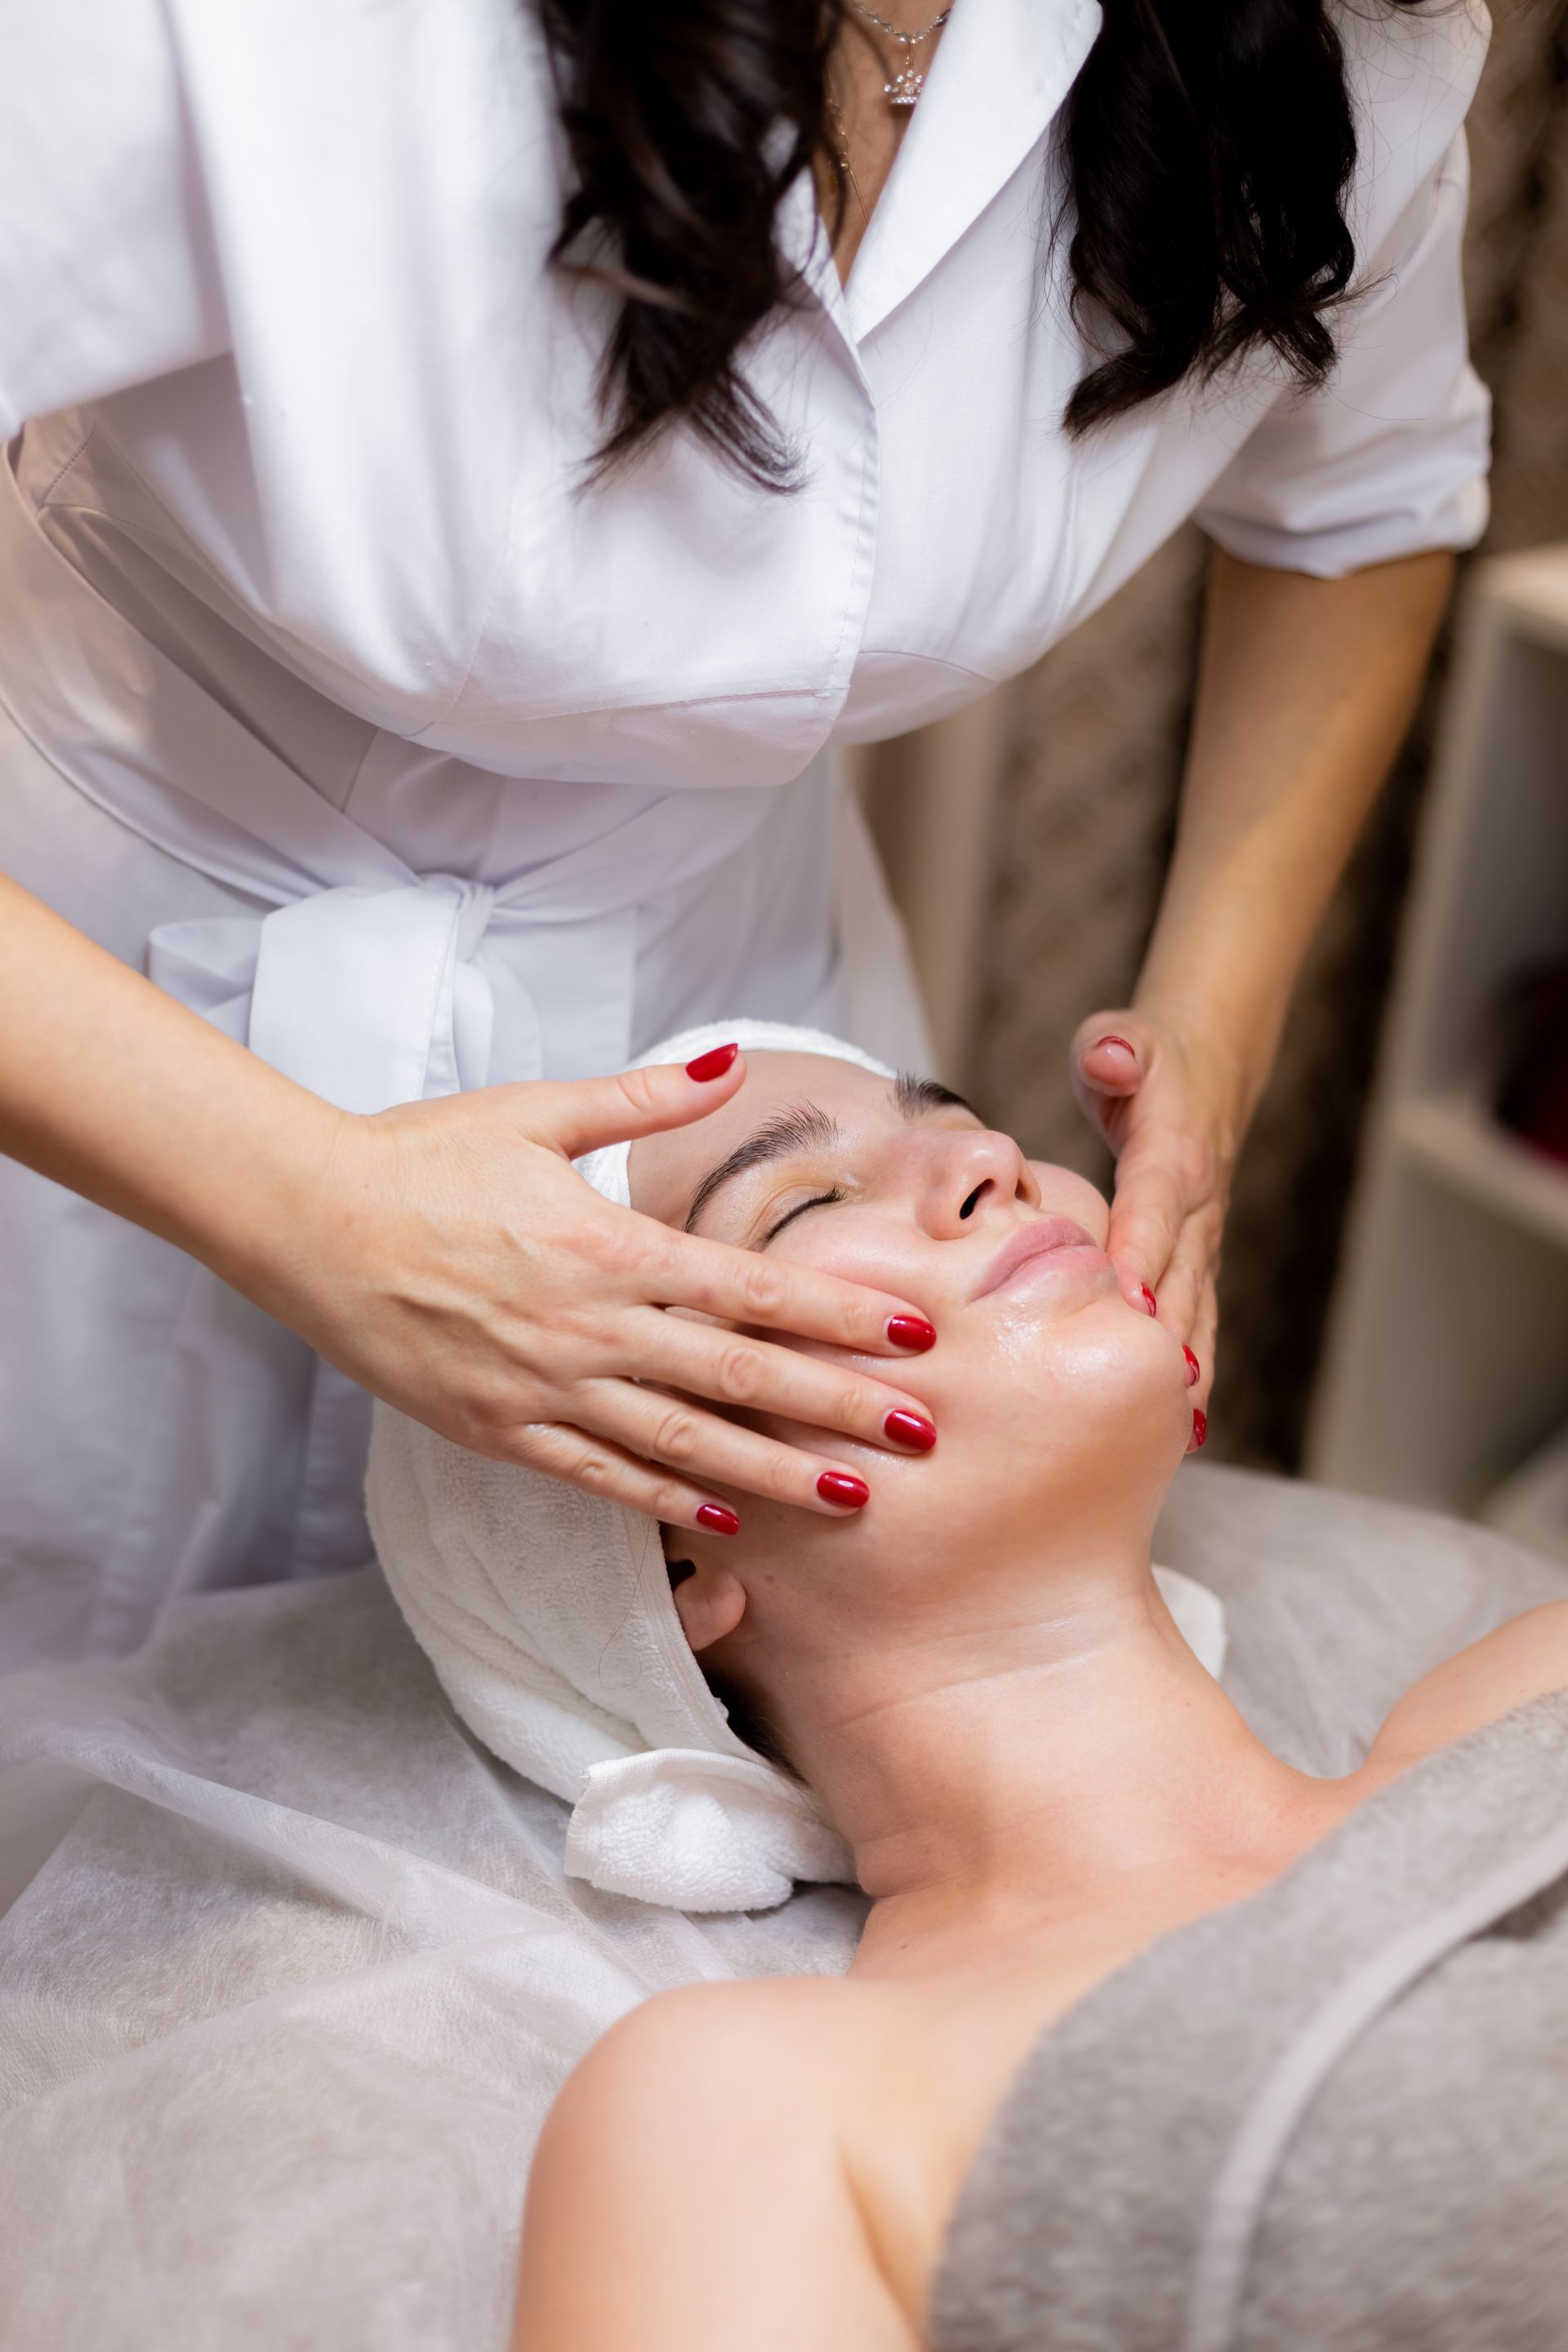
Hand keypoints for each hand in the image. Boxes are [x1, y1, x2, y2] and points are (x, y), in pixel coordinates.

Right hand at [281, 1052, 938, 1529]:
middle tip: (925, 1436)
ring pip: (683, 1443)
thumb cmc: (423, 1156)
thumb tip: (728, 1062)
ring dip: (774, 1472)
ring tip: (853, 1497)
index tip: (914, 1336)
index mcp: (611, 1245)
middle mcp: (591, 1326)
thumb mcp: (536, 1112)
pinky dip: (664, 1502)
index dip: (839, 1316)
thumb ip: (642, 1099)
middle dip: (840, 1408)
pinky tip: (723, 1519)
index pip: (753, 1290)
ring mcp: (544, 1387)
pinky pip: (597, 1477)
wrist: (306, 1218)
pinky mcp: (498, 1429)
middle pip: (741, 1377)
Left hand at [1069, 1009, 1246, 1434]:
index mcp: (1175, 1155)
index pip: (1155, 1209)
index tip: (1127, 1302)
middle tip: (1142, 1395)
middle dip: (1164, 1336)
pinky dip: (1192, 1373)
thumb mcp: (1122, 1036)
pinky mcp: (1196, 1265)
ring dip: (1186, 1372)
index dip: (1142, 1253)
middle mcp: (1199, 1208)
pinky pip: (1196, 1323)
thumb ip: (1115, 1047)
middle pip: (1182, 1278)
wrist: (1202, 1073)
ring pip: (1196, 1313)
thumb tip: (1110, 1056)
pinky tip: (1180, 1430)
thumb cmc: (1142, 1059)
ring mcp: (1203, 1243)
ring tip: (1169, 1436)